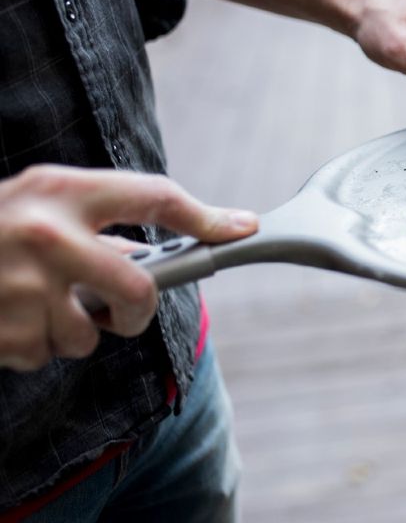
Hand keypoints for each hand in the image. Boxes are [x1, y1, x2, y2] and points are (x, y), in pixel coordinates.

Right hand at [0, 166, 257, 370]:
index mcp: (60, 191)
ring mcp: (25, 286)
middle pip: (139, 289)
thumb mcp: (38, 202)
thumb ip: (94, 221)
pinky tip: (8, 318)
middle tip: (124, 309)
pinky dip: (34, 346)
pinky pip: (48, 353)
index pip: (154, 196)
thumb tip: (153, 256)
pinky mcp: (7, 331)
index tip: (243, 229)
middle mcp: (47, 235)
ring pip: (91, 333)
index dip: (206, 216)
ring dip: (72, 329)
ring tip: (32, 301)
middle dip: (140, 309)